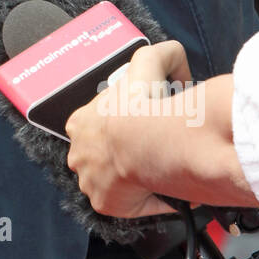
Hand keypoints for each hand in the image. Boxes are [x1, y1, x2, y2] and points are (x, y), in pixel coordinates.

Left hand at [65, 41, 192, 219]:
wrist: (146, 141)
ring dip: (134, 178)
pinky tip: (165, 189)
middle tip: (151, 150)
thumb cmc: (141, 106)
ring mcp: (90, 181)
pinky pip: (131, 205)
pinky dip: (149, 199)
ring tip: (159, 170)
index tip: (140, 125)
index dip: (119, 125)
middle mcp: (79, 153)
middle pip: (101, 155)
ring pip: (114, 181)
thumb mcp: (150, 61)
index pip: (95, 124)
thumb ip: (164, 54)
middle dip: (123, 154)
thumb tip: (179, 67)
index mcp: (82, 122)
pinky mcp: (106, 203)